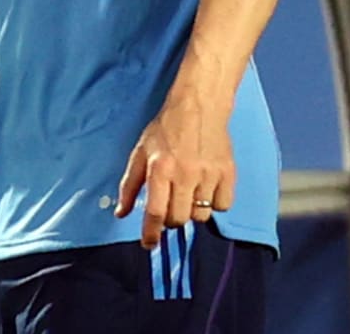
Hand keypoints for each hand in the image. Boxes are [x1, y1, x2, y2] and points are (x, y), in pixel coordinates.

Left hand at [114, 87, 234, 247]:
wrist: (200, 105)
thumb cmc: (167, 128)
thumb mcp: (140, 153)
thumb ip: (129, 185)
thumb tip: (121, 213)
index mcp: (160, 170)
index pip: (155, 214)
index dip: (150, 235)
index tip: (149, 244)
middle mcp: (185, 174)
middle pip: (178, 219)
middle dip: (171, 219)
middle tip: (171, 205)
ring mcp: (209, 174)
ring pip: (201, 215)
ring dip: (193, 211)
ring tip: (190, 194)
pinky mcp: (228, 171)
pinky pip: (223, 205)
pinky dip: (215, 203)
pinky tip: (207, 190)